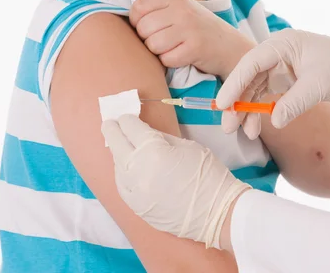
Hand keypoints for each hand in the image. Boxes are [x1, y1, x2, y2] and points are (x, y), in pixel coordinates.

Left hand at [101, 114, 250, 248]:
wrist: (218, 213)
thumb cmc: (208, 174)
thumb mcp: (186, 145)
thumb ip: (160, 137)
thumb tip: (144, 133)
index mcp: (153, 150)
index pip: (130, 127)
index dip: (128, 119)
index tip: (127, 117)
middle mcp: (138, 171)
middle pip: (115, 143)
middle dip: (113, 130)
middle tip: (111, 123)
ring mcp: (135, 192)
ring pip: (116, 165)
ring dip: (118, 153)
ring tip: (122, 146)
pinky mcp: (137, 208)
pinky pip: (121, 185)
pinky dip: (122, 173)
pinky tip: (126, 168)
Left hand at [129, 0, 254, 78]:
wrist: (231, 47)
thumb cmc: (199, 29)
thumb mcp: (180, 10)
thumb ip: (157, 9)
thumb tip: (125, 19)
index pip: (138, 6)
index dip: (136, 21)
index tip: (146, 28)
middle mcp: (181, 9)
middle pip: (143, 28)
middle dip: (147, 40)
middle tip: (163, 42)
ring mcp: (188, 28)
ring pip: (152, 45)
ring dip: (159, 52)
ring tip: (173, 48)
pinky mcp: (194, 48)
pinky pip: (166, 59)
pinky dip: (170, 62)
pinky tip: (182, 56)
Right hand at [216, 28, 329, 129]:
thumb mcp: (319, 84)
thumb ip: (294, 102)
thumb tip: (273, 121)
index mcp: (282, 44)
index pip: (251, 63)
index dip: (235, 84)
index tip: (224, 104)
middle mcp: (277, 53)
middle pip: (249, 77)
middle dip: (237, 101)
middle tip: (227, 125)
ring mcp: (281, 67)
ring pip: (255, 88)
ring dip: (247, 110)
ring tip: (243, 132)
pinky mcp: (287, 80)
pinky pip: (267, 95)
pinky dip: (261, 111)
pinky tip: (256, 128)